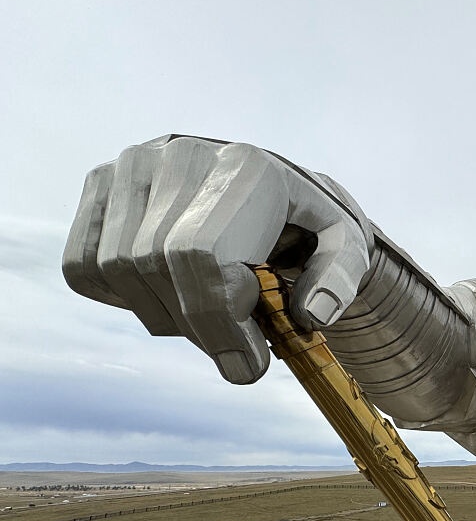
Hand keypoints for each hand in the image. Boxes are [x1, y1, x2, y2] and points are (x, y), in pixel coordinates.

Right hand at [63, 136, 371, 383]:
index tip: (249, 365)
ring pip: (117, 269)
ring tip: (208, 320)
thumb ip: (339, 281)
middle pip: (156, 264)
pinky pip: (84, 265)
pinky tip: (169, 296)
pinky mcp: (102, 184)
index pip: (200, 252)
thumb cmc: (309, 226)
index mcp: (247, 167)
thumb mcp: (346, 249)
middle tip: (234, 355)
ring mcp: (134, 165)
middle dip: (197, 328)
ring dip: (162, 318)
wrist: (270, 187)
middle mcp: (181, 155)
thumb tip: (309, 315)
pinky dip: (122, 299)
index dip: (218, 320)